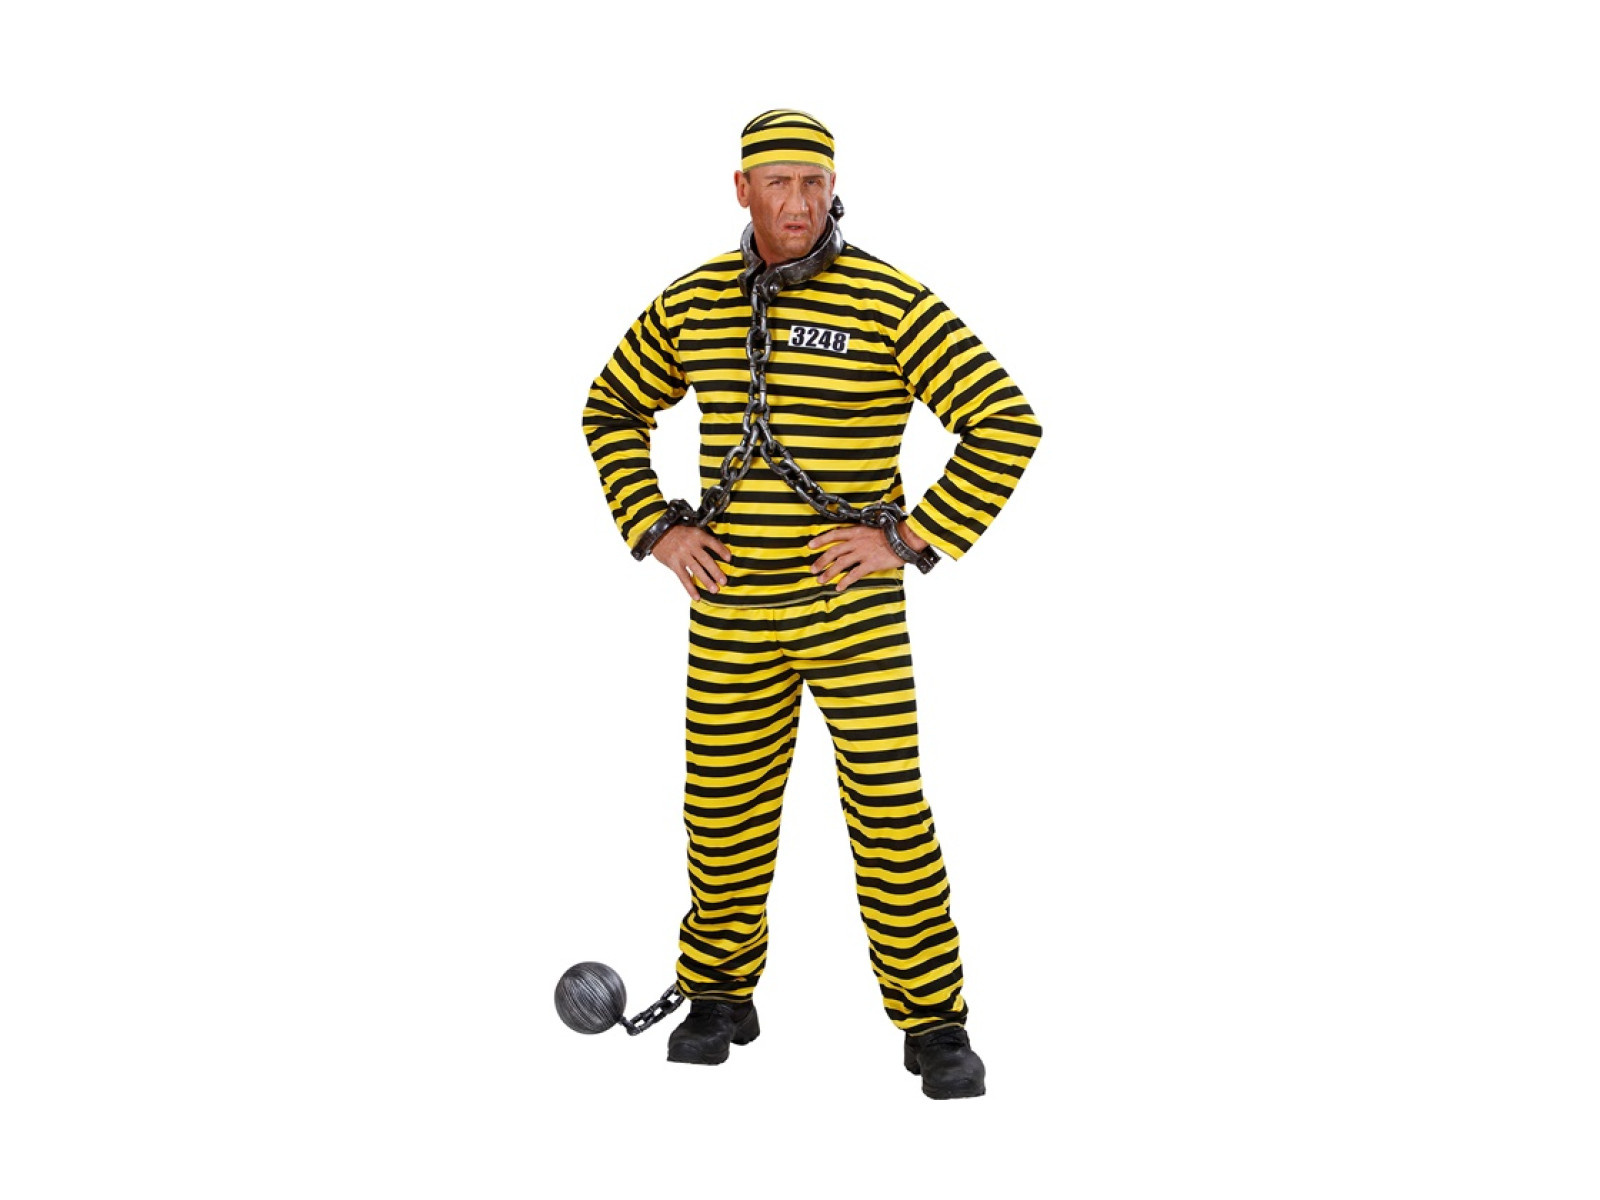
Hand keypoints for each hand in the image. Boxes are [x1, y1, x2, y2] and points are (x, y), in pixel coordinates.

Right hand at [652, 524, 731, 599]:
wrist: (656, 534)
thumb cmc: (676, 534)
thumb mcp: (691, 531)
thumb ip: (702, 540)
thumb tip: (718, 551)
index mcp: (696, 535)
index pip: (712, 543)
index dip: (722, 550)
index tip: (729, 559)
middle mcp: (690, 545)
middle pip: (706, 559)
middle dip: (716, 571)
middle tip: (724, 581)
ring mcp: (681, 555)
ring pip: (696, 570)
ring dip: (706, 581)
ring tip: (714, 590)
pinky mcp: (674, 563)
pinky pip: (684, 578)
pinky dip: (690, 588)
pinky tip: (696, 596)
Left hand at [807, 522, 928, 591]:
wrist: (905, 538)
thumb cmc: (891, 534)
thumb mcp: (872, 530)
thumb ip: (861, 536)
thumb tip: (852, 543)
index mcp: (857, 532)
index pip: (834, 534)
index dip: (820, 540)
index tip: (810, 545)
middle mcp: (857, 542)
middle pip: (833, 551)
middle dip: (820, 561)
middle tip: (812, 569)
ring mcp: (863, 552)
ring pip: (840, 563)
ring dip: (829, 573)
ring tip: (821, 580)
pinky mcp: (871, 563)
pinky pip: (854, 574)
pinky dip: (845, 581)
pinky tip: (839, 587)